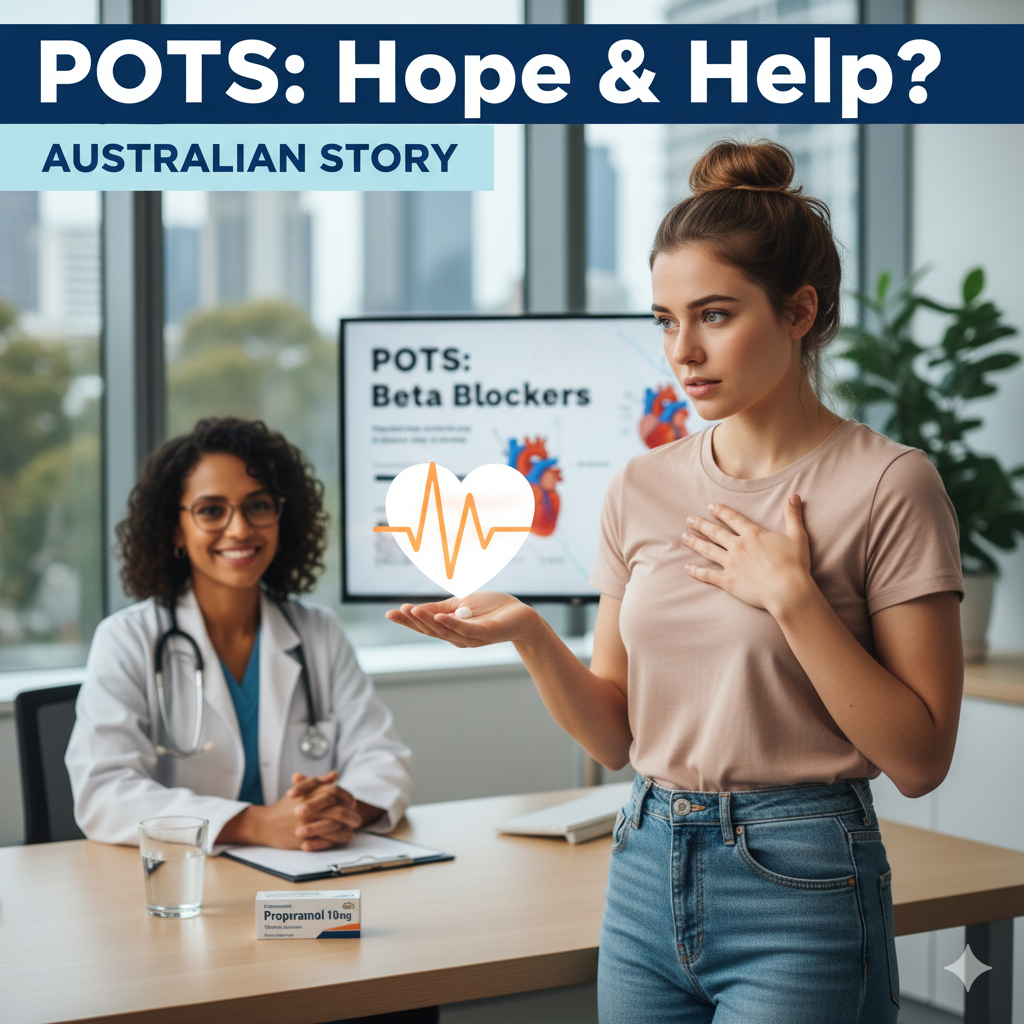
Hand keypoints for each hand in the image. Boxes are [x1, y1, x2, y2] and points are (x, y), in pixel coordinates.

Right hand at [217, 770, 362, 851]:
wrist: (264, 824)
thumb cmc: (284, 807)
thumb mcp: (301, 790)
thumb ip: (319, 782)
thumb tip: (335, 774)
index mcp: (310, 794)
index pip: (335, 792)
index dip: (347, 796)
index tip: (352, 802)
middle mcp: (310, 808)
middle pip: (339, 810)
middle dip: (352, 815)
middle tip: (357, 818)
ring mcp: (308, 824)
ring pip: (336, 826)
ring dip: (348, 828)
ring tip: (353, 829)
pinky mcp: (305, 838)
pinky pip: (328, 840)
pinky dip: (338, 839)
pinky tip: (343, 838)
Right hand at [384, 591, 538, 648]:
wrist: (520, 614)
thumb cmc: (491, 608)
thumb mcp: (460, 603)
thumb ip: (440, 607)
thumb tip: (415, 608)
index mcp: (451, 630)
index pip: (425, 626)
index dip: (407, 621)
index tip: (389, 613)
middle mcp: (458, 638)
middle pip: (431, 631)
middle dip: (413, 622)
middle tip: (396, 612)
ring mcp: (471, 638)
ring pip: (445, 631)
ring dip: (428, 620)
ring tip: (412, 610)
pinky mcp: (486, 633)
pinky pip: (466, 629)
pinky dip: (452, 623)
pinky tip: (439, 616)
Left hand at [681, 495, 812, 615]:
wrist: (788, 591)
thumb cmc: (794, 564)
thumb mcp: (797, 536)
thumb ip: (793, 515)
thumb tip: (795, 495)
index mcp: (752, 534)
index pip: (733, 519)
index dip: (721, 511)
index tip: (710, 506)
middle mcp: (738, 546)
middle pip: (715, 532)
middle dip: (701, 524)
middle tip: (689, 520)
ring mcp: (731, 564)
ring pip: (708, 550)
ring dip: (695, 543)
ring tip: (684, 536)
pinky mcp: (728, 581)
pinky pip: (708, 575)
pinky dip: (697, 571)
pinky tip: (687, 568)